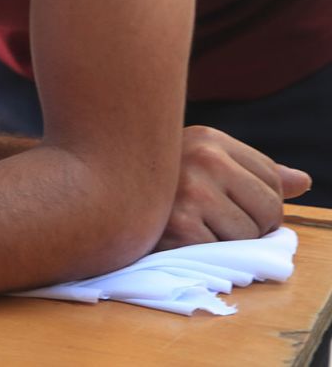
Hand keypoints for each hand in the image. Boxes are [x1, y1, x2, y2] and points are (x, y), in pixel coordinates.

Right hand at [156, 125, 310, 249]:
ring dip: (224, 243)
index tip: (224, 202)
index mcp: (209, 139)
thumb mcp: (201, 166)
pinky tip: (175, 239)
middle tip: (207, 220)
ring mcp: (191, 191)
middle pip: (270, 209)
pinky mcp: (181, 226)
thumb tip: (302, 182)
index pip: (273, 178)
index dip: (256, 200)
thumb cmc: (153, 187)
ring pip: (249, 236)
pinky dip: (201, 254)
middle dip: (249, 225)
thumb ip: (252, 173)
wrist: (92, 200)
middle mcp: (203, 158)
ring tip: (188, 227)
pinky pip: (222, 253)